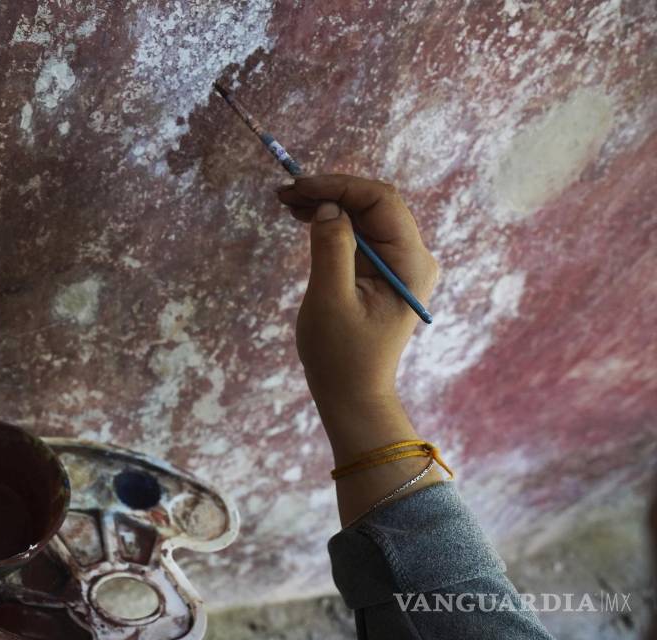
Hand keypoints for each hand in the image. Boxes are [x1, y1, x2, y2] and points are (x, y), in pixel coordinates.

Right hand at [277, 175, 442, 524]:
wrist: (352, 394)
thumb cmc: (341, 356)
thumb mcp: (331, 301)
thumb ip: (331, 250)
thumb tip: (326, 207)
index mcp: (411, 263)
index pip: (382, 201)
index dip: (340, 187)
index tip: (299, 188)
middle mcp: (412, 256)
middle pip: (375, 203)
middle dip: (331, 191)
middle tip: (285, 194)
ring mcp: (399, 263)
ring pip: (364, 214)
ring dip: (328, 203)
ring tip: (287, 202)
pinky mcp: (382, 270)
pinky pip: (359, 233)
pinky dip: (331, 221)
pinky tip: (303, 217)